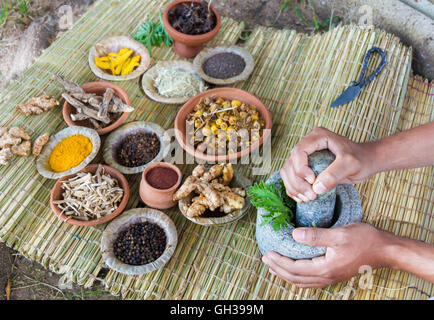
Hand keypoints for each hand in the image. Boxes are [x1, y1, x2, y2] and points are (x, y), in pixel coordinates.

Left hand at [261, 223, 391, 287]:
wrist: (385, 251)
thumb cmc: (364, 240)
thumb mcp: (339, 234)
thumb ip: (316, 235)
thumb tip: (294, 235)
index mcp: (325, 268)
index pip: (295, 269)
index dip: (279, 262)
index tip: (267, 253)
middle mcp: (326, 276)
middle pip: (295, 278)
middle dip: (278, 269)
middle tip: (265, 258)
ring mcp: (331, 278)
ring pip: (302, 282)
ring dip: (286, 274)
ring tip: (274, 266)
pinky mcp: (334, 275)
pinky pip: (311, 281)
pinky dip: (298, 277)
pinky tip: (295, 270)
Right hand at [280, 127, 376, 202]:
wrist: (366, 161)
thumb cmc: (361, 159)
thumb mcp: (351, 164)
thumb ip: (334, 174)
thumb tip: (317, 188)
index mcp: (317, 137)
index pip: (298, 152)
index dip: (301, 168)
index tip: (312, 181)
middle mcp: (308, 144)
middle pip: (290, 163)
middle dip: (297, 182)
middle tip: (311, 195)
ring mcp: (305, 156)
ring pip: (288, 172)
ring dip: (294, 187)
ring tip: (308, 198)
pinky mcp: (305, 166)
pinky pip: (291, 178)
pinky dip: (293, 189)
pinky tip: (302, 198)